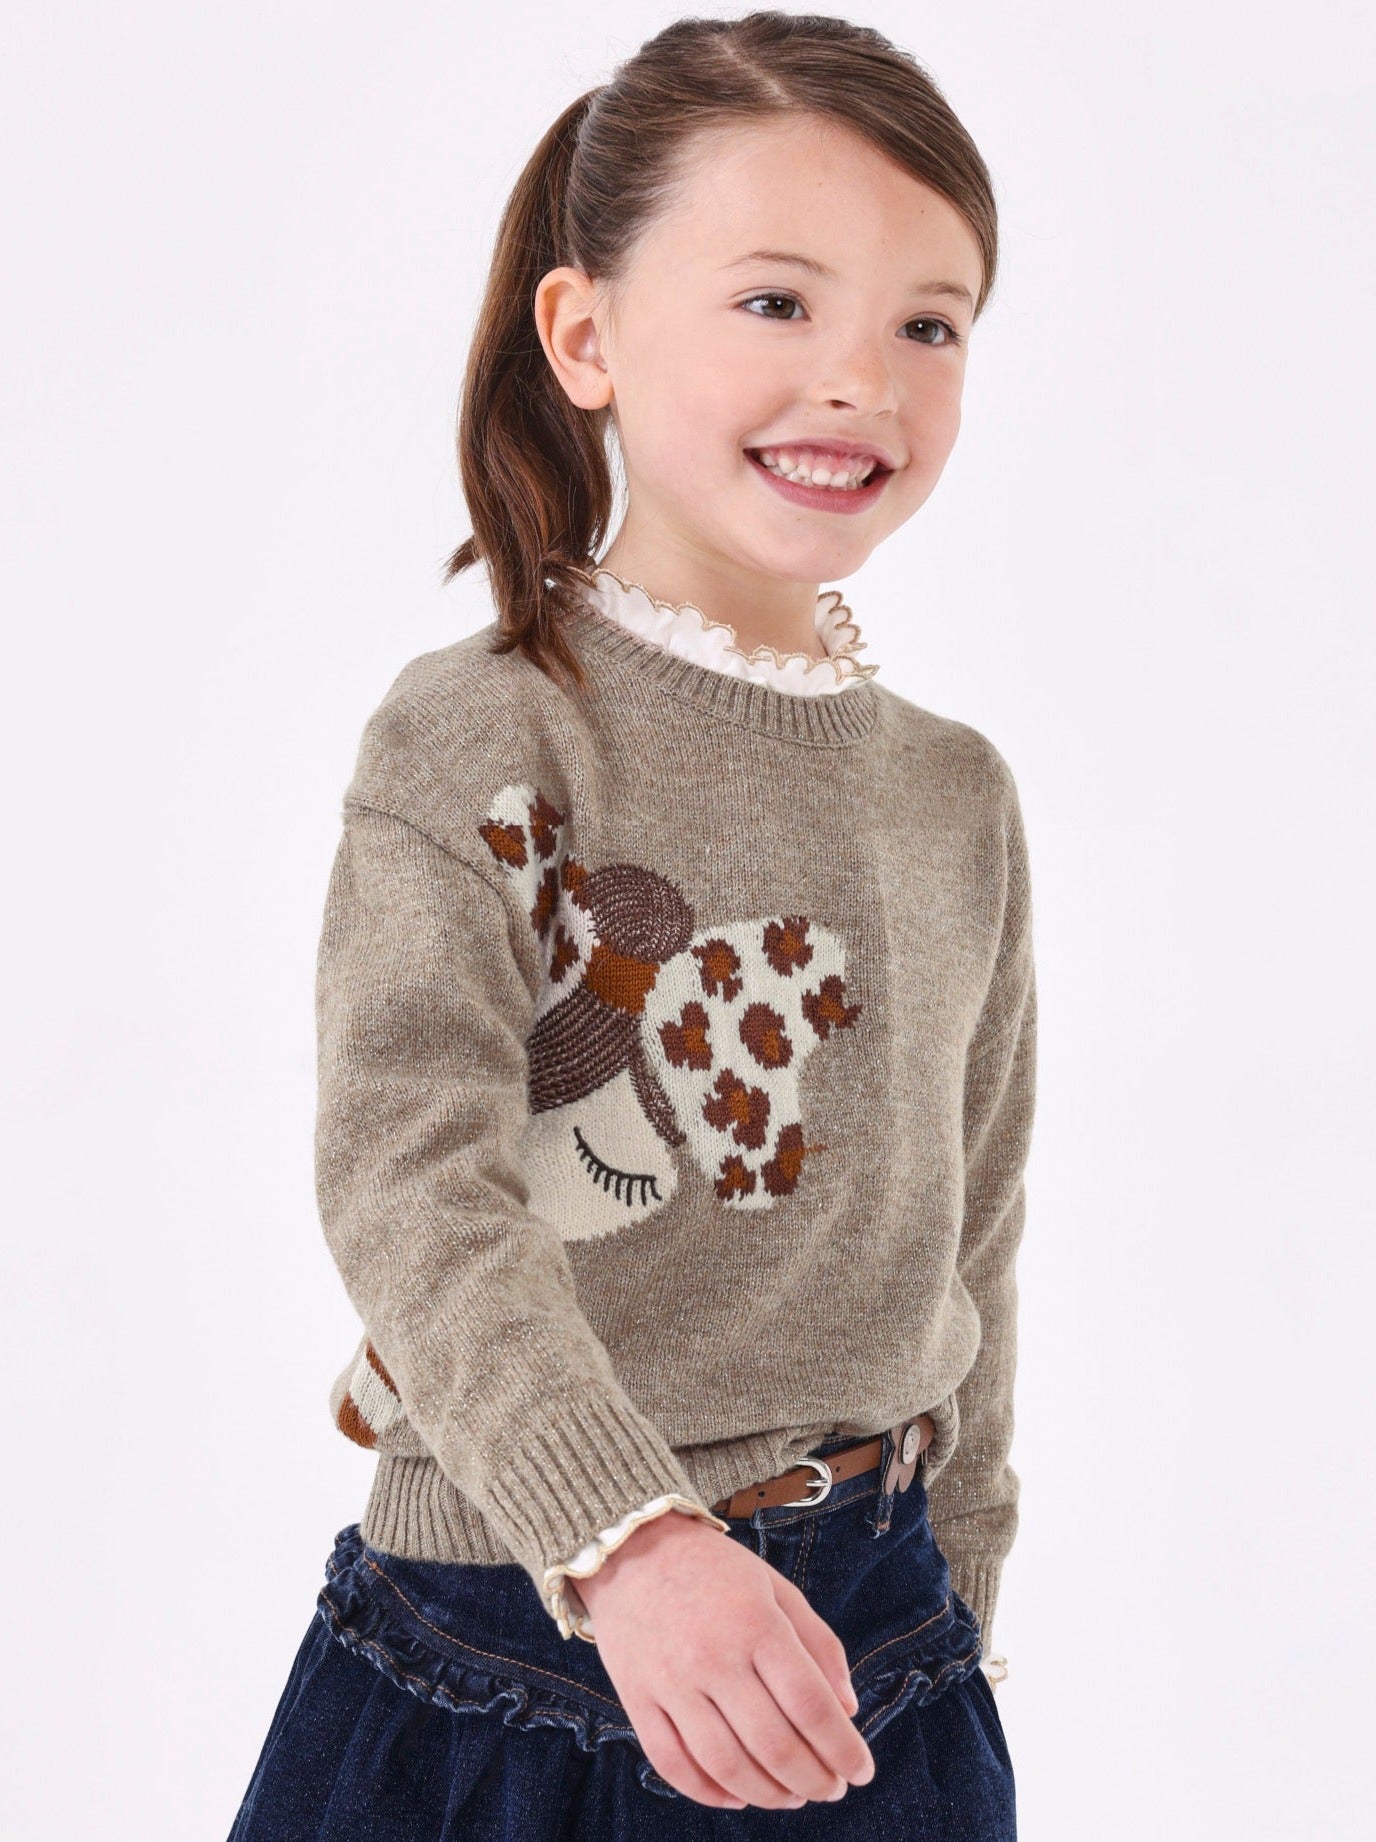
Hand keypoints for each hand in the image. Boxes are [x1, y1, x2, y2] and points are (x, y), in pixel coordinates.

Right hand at [573, 1511, 875, 1810]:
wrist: (631, 1548)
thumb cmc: (713, 1569)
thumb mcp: (776, 1588)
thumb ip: (819, 1644)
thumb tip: (848, 1709)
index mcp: (756, 1623)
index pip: (811, 1705)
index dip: (843, 1748)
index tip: (861, 1770)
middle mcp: (713, 1657)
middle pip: (774, 1745)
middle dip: (815, 1779)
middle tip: (832, 1789)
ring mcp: (671, 1683)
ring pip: (727, 1766)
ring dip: (770, 1794)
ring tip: (794, 1796)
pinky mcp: (637, 1700)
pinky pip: (674, 1765)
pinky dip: (710, 1793)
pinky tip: (739, 1795)